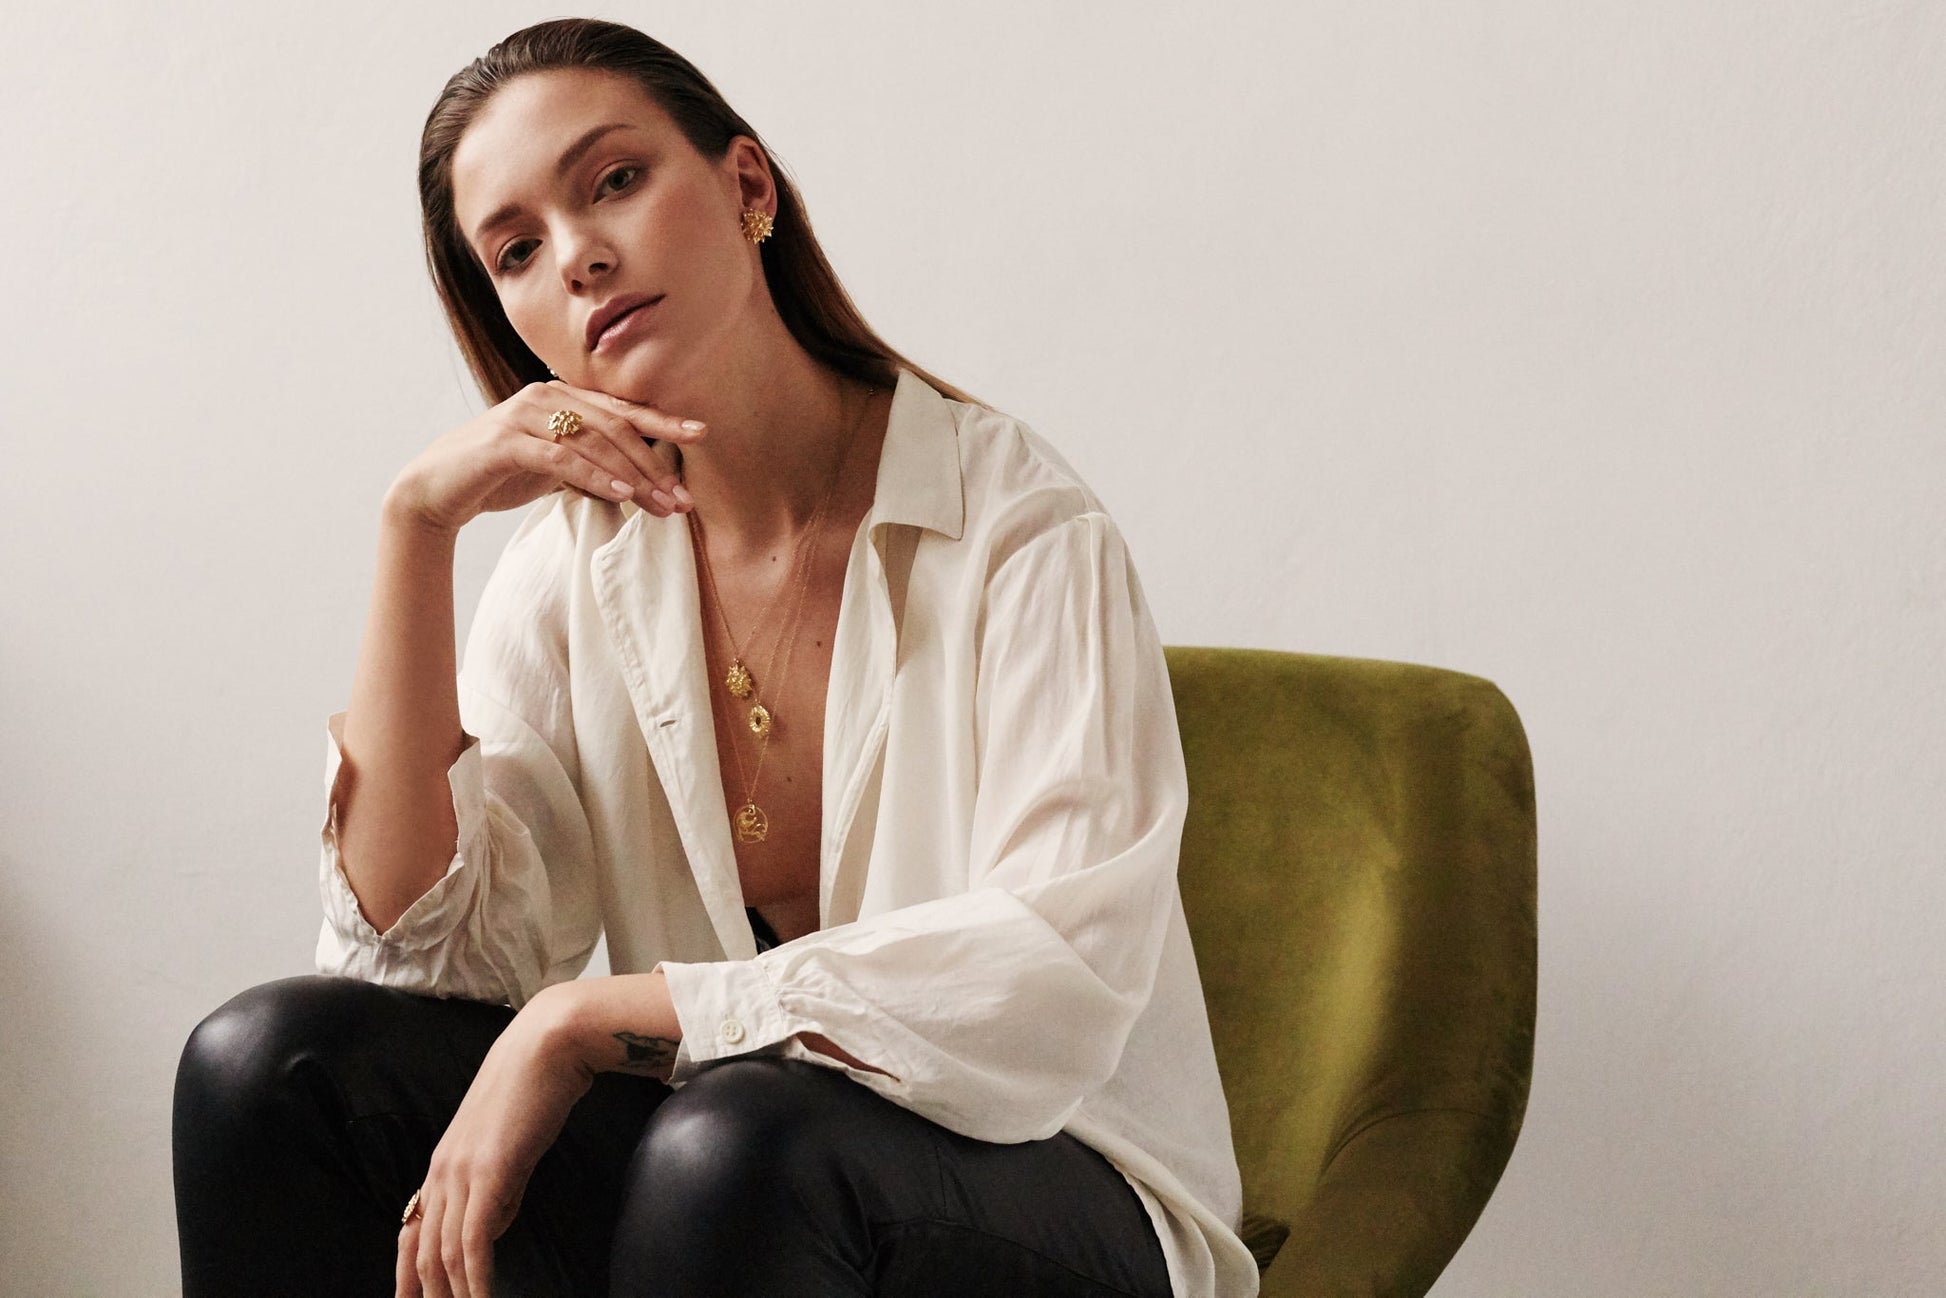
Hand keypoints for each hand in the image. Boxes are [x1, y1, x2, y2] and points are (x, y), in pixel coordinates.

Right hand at [385, 379, 707, 535]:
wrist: (437, 490)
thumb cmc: (499, 475)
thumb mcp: (555, 465)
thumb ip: (591, 461)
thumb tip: (639, 480)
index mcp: (560, 394)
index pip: (621, 408)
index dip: (663, 420)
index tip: (700, 433)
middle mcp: (545, 395)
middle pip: (615, 425)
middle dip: (655, 463)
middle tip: (684, 496)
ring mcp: (524, 415)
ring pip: (594, 442)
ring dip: (634, 477)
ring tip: (663, 505)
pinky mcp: (507, 442)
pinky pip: (562, 459)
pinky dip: (596, 477)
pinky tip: (623, 496)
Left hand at [395, 988, 592, 1297]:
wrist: (549, 1043)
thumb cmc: (535, 1085)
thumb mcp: (508, 1143)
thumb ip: (496, 1184)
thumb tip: (492, 1225)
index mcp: (443, 1163)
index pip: (411, 1232)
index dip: (406, 1276)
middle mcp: (442, 1171)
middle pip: (421, 1252)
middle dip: (428, 1295)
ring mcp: (462, 1172)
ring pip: (443, 1254)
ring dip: (453, 1295)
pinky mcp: (489, 1174)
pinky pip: (473, 1242)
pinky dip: (476, 1279)